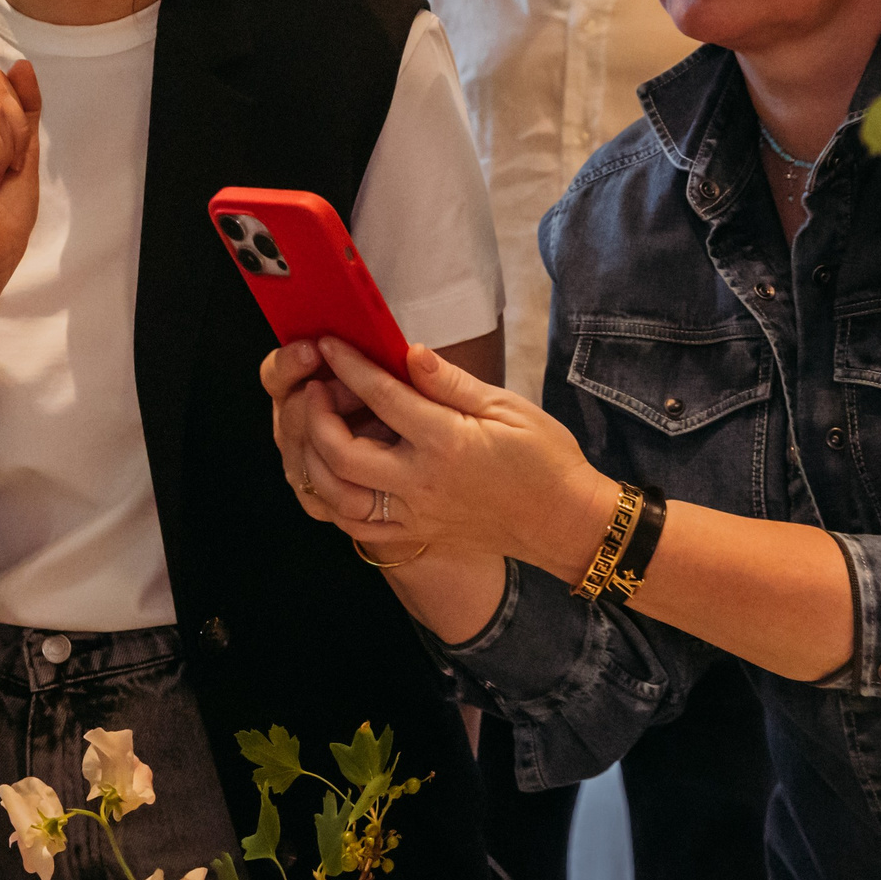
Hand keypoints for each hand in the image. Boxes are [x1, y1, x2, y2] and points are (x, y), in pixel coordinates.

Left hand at [274, 338, 610, 574]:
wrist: (565, 522)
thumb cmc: (544, 459)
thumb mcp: (507, 407)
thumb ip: (450, 382)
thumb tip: (409, 351)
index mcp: (447, 443)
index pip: (383, 397)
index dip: (350, 366)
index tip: (331, 344)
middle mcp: (422, 484)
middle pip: (343, 454)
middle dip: (316, 416)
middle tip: (315, 388)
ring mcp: (416, 516)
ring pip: (339, 497)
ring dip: (315, 460)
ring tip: (315, 428)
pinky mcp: (416, 536)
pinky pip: (357, 527)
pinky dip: (334, 501)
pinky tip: (332, 474)